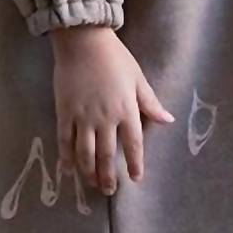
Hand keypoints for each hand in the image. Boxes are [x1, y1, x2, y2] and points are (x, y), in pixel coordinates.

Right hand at [49, 25, 175, 195]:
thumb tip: (168, 120)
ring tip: (92, 184)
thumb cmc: (115, 57)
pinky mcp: (65, 112)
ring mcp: (83, 117)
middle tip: (109, 190)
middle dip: (108, 175)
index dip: (135, 163)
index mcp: (126, 110)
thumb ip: (150, 102)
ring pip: (86, 152)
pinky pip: (65, 140)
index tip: (136, 178)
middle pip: (108, 155)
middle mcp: (105, 118)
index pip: (133, 144)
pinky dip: (66, 157)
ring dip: (89, 171)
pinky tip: (68, 170)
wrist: (83, 41)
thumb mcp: (138, 78)